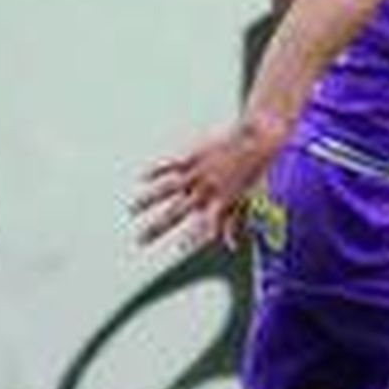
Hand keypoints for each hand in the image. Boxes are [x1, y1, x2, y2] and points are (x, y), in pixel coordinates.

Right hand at [132, 112, 285, 251]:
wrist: (257, 138)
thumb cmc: (254, 169)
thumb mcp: (247, 198)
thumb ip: (234, 222)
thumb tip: (231, 245)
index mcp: (220, 202)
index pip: (202, 227)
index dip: (191, 240)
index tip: (179, 250)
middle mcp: (205, 190)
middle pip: (175, 214)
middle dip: (156, 229)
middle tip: (140, 241)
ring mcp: (196, 173)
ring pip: (167, 190)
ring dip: (148, 201)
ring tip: (132, 211)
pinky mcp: (192, 156)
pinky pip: (169, 164)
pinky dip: (155, 170)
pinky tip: (141, 177)